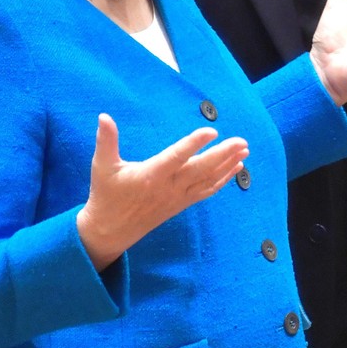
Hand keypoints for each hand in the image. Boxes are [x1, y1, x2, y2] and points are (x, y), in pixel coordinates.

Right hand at [76, 113, 247, 270]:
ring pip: (208, 180)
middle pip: (201, 169)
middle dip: (223, 155)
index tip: (212, 131)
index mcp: (150, 175)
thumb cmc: (106, 194)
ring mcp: (178, 197)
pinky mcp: (182, 203)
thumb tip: (104, 116)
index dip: (194, 144)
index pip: (176, 157)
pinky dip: (223, 180)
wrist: (110, 230)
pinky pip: (207, 191)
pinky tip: (236, 167)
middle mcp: (168, 187)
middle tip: (241, 141)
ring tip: (245, 150)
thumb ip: (106, 141)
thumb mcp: (101, 166)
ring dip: (228, 165)